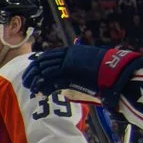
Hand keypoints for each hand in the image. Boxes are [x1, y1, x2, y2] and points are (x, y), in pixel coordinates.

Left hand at [21, 42, 139, 103]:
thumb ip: (80, 68)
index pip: (50, 55)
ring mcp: (67, 60)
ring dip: (35, 79)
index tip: (32, 68)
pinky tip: (38, 91)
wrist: (116, 70)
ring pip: (44, 68)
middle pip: (44, 61)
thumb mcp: (92, 66)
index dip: (39, 62)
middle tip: (27, 81)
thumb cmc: (107, 70)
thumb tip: (73, 75)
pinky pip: (50, 76)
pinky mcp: (68, 68)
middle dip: (33, 71)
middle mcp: (68, 54)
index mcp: (73, 51)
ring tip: (31, 88)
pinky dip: (43, 84)